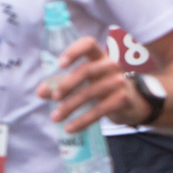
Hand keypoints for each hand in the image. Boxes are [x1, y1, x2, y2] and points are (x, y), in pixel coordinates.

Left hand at [37, 37, 151, 131]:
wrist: (131, 102)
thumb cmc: (101, 87)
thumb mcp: (83, 82)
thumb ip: (60, 84)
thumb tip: (41, 92)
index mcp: (99, 56)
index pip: (88, 44)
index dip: (74, 51)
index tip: (60, 64)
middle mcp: (111, 65)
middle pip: (86, 70)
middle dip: (67, 84)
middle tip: (54, 98)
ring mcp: (119, 81)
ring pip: (90, 93)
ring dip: (70, 106)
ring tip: (55, 118)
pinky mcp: (123, 99)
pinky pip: (100, 110)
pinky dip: (82, 120)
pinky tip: (70, 128)